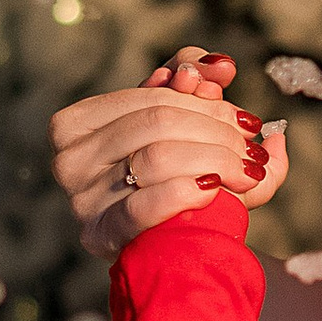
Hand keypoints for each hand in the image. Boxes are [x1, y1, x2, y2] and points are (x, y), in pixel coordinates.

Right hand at [48, 47, 289, 258]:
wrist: (173, 254)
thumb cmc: (182, 185)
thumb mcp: (192, 134)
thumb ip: (203, 90)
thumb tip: (219, 66)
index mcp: (81, 122)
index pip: (153, 96)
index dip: (206, 100)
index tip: (244, 118)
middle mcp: (70, 157)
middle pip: (156, 122)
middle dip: (216, 131)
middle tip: (251, 150)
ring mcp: (80, 197)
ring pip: (157, 157)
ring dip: (215, 160)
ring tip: (246, 171)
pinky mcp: (98, 234)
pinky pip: (145, 204)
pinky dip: (186, 192)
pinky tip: (213, 191)